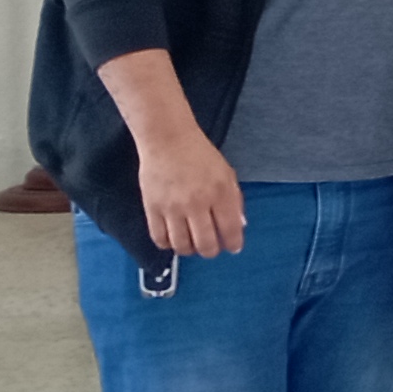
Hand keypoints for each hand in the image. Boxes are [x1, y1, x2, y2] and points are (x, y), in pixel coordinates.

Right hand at [134, 118, 245, 257]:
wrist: (168, 140)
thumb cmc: (199, 155)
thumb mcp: (227, 174)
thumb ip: (235, 201)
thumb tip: (239, 226)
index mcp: (220, 193)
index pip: (230, 230)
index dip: (233, 244)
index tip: (233, 247)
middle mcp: (197, 203)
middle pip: (205, 244)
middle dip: (211, 251)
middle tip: (211, 247)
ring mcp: (173, 207)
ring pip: (182, 246)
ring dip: (190, 250)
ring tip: (192, 244)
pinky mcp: (153, 208)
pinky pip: (159, 238)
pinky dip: (168, 244)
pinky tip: (173, 239)